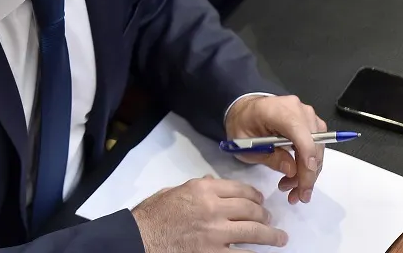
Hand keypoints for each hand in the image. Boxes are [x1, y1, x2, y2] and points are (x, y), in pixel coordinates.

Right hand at [132, 176, 287, 251]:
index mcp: (201, 189)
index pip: (239, 189)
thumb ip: (195, 187)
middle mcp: (213, 208)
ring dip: (271, 236)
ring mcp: (216, 233)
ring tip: (279, 239)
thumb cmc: (151, 215)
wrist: (139, 238)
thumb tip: (212, 181)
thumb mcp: (172, 192)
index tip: (260, 201)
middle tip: (270, 220)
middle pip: (251, 209)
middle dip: (264, 215)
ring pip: (255, 232)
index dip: (255, 195)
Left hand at [225, 94, 325, 204]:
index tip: (304, 182)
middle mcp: (299, 110)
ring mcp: (308, 116)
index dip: (306, 158)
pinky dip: (307, 165)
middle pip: (312, 146)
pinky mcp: (312, 124)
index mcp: (278, 111)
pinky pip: (315, 148)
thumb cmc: (242, 124)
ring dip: (307, 173)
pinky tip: (295, 177)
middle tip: (294, 195)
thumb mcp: (246, 144)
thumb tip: (292, 170)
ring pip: (317, 150)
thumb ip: (269, 157)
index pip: (301, 135)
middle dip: (306, 175)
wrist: (245, 110)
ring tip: (289, 188)